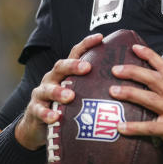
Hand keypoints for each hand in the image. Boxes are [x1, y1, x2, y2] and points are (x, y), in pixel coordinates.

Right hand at [15, 33, 105, 149]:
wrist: (38, 125)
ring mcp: (42, 93)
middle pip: (61, 66)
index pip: (76, 54)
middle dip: (73, 65)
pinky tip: (55, 117)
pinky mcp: (35, 110)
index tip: (101, 38)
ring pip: (48, 89)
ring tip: (70, 96)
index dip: (86, 44)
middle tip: (87, 68)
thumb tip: (127, 82)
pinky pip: (39, 111)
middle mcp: (52, 78)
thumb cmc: (66, 106)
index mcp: (66, 72)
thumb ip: (96, 86)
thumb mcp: (79, 93)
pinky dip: (47, 114)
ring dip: (59, 91)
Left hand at [111, 43, 162, 163]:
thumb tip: (150, 93)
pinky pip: (150, 127)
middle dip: (134, 72)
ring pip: (151, 99)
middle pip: (155, 79)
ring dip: (130, 93)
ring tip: (113, 91)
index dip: (150, 56)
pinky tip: (121, 127)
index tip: (135, 48)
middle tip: (116, 69)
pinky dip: (134, 127)